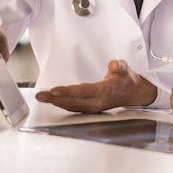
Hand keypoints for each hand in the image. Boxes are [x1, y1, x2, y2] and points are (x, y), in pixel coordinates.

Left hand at [35, 59, 156, 112]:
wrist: (132, 93)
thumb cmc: (126, 79)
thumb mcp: (125, 69)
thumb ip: (119, 66)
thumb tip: (113, 63)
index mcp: (105, 91)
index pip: (83, 91)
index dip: (68, 91)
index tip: (54, 90)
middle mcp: (97, 102)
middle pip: (73, 101)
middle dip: (55, 98)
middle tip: (40, 95)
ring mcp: (93, 107)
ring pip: (71, 105)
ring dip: (56, 102)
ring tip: (42, 97)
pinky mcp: (90, 109)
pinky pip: (73, 107)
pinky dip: (62, 104)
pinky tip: (54, 100)